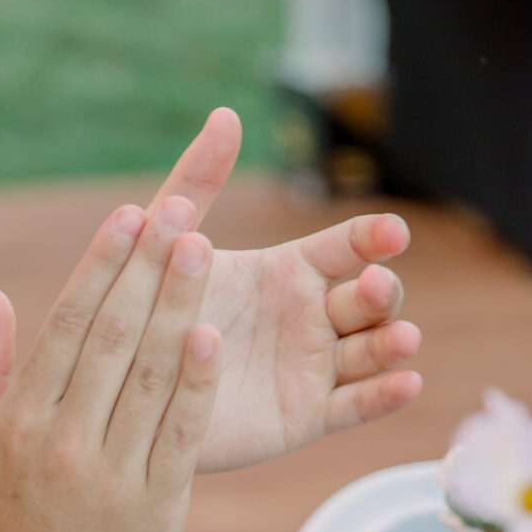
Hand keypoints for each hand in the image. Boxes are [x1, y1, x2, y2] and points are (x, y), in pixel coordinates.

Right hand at [0, 197, 219, 531]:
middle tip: (180, 209)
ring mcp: (111, 472)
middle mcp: (64, 439)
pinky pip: (179, 433)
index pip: (68, 324)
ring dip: (178, 307)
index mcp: (20, 417)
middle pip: (115, 337)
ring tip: (202, 250)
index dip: (102, 265)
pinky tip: (211, 336)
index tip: (130, 213)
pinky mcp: (155, 504)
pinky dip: (195, 384)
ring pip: (151, 375)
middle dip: (148, 267)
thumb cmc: (1, 524)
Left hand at [100, 105, 422, 470]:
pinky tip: (408, 384)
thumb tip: (224, 114)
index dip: (374, 237)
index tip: (391, 233)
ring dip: (395, 342)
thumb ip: (195, 183)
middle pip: (370, 299)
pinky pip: (355, 406)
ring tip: (403, 339)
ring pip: (372, 351)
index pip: (349, 246)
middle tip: (372, 289)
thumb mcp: (166, 244)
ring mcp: (314, 368)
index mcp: (289, 271)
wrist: (123, 396)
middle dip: (382, 292)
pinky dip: (385, 396)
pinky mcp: (306, 418)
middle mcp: (311, 317)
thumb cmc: (145, 312)